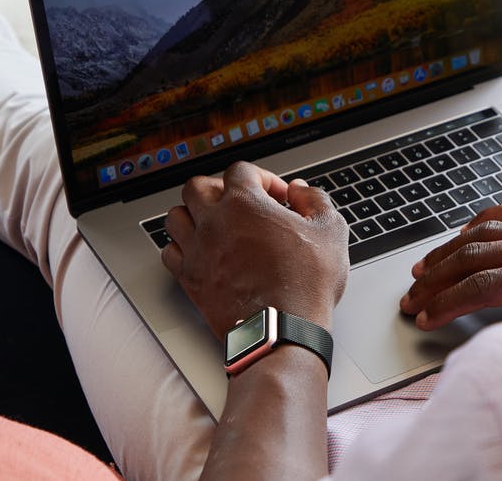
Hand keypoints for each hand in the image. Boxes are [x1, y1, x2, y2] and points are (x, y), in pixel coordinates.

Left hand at [161, 162, 348, 338]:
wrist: (282, 332)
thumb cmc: (306, 284)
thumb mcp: (330, 231)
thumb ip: (315, 200)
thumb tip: (300, 190)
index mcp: (244, 203)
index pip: (240, 170)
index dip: (262, 178)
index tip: (278, 197)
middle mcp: (213, 222)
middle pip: (197, 186)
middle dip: (220, 189)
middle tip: (240, 203)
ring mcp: (197, 251)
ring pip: (176, 216)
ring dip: (195, 215)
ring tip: (216, 224)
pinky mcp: (189, 279)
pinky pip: (170, 252)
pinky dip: (183, 247)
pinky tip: (203, 253)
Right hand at [400, 202, 501, 329]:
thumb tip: (495, 341)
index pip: (484, 285)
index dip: (448, 303)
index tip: (424, 317)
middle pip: (475, 256)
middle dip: (437, 279)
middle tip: (410, 299)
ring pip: (486, 232)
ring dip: (449, 251)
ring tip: (422, 269)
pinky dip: (482, 221)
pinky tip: (464, 231)